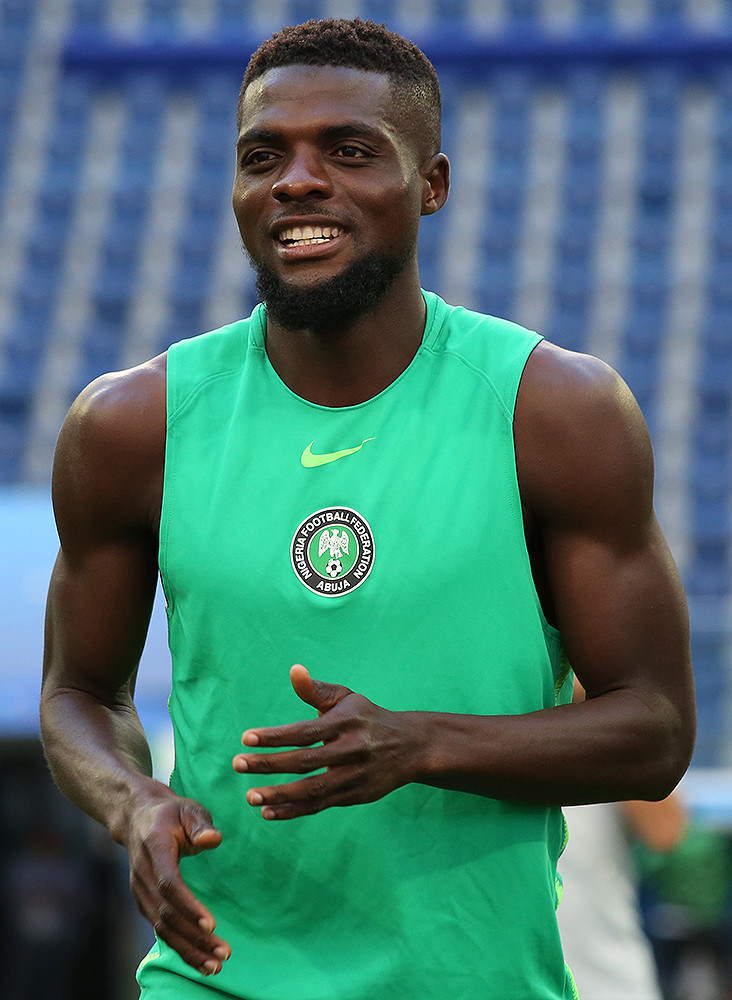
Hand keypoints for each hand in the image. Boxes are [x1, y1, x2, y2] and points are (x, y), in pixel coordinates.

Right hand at [124, 789, 230, 974]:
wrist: (137, 817)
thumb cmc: (170, 813)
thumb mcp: (188, 809)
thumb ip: (201, 824)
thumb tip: (212, 839)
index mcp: (154, 849)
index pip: (169, 884)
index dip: (189, 907)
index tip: (211, 924)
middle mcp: (143, 874)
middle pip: (167, 914)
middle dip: (195, 937)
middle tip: (223, 953)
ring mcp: (140, 890)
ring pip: (162, 927)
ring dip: (188, 949)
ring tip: (215, 966)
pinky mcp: (144, 902)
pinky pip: (161, 929)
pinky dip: (180, 947)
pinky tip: (201, 960)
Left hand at [232, 664, 425, 819]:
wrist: (411, 746)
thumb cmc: (368, 717)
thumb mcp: (346, 699)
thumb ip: (316, 690)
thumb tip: (294, 670)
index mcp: (346, 723)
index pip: (304, 732)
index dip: (275, 737)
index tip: (246, 738)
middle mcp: (351, 751)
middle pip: (304, 762)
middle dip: (268, 765)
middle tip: (237, 764)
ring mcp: (353, 777)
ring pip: (312, 790)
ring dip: (279, 795)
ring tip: (250, 796)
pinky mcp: (354, 796)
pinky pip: (319, 806)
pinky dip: (293, 811)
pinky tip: (269, 812)